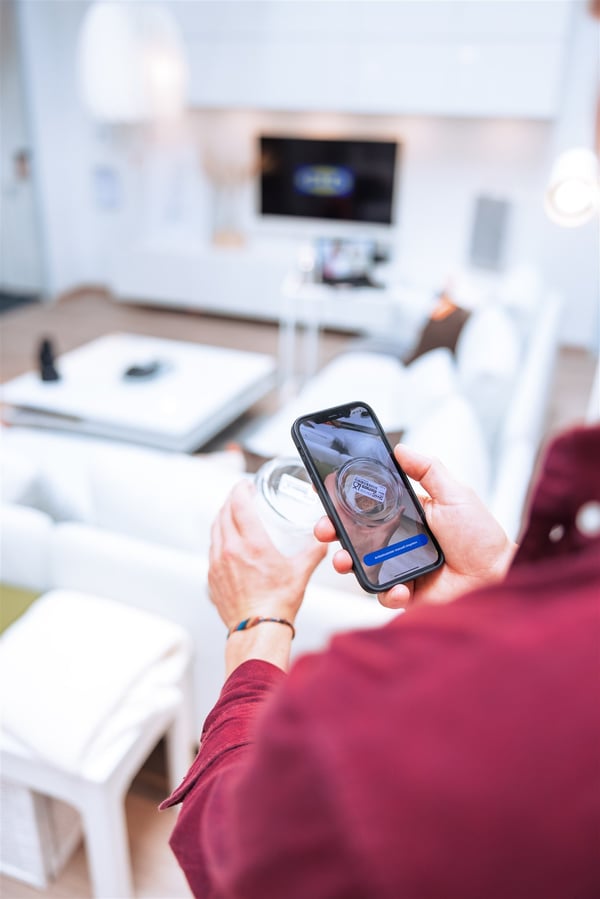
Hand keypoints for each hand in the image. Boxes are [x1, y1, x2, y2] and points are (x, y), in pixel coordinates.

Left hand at [209, 480, 326, 672]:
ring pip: (215, 530)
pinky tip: (228, 542)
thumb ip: (313, 552)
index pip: (239, 505)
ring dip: (222, 517)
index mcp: (252, 544)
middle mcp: (230, 550)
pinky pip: (212, 549)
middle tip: (241, 496)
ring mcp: (217, 564)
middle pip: (223, 513)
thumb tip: (322, 541)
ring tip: (232, 514)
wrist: (258, 630)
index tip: (245, 485)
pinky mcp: (212, 577)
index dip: (241, 490)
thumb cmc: (278, 603)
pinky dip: (219, 538)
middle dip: (231, 500)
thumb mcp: (300, 572)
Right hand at [314, 444, 516, 610]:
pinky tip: (399, 587)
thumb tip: (401, 449)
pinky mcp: (407, 592)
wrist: (498, 574)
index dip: (344, 503)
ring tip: (345, 560)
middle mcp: (399, 540)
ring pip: (362, 566)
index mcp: (407, 515)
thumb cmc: (480, 535)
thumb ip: (428, 469)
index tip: (326, 494)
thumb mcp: (454, 493)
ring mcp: (400, 567)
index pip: (367, 507)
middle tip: (325, 530)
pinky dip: (388, 593)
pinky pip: (385, 594)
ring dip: (347, 562)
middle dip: (333, 532)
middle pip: (355, 535)